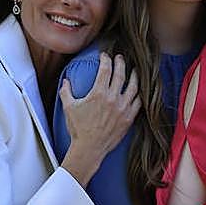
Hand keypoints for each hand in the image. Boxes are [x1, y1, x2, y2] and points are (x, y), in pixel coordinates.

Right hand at [59, 53, 139, 185]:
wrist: (90, 148)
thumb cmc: (78, 129)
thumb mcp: (69, 108)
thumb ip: (66, 92)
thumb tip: (66, 81)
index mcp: (98, 93)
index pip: (105, 70)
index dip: (106, 60)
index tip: (105, 56)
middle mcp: (113, 99)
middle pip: (121, 74)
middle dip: (121, 63)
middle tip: (120, 58)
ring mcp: (123, 108)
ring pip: (134, 87)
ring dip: (134, 76)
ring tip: (134, 70)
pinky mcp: (129, 118)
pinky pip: (138, 103)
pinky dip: (139, 95)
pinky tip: (138, 91)